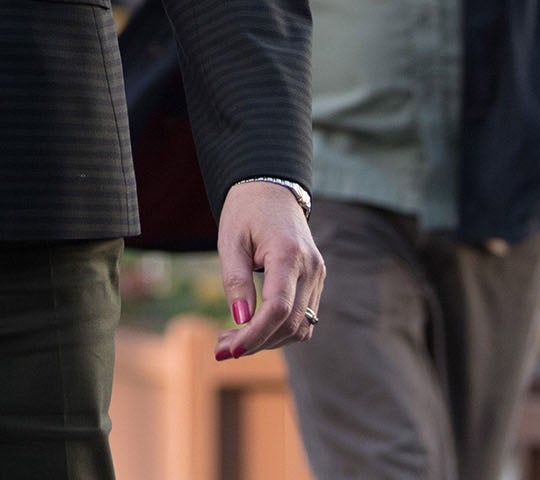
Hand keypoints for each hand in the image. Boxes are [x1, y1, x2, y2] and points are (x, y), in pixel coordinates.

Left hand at [214, 181, 324, 359]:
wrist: (271, 188)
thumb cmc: (245, 211)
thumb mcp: (230, 240)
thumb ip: (236, 280)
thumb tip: (240, 320)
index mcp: (288, 254)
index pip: (277, 308)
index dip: (255, 334)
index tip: (229, 350)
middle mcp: (311, 267)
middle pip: (290, 323)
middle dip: (256, 342)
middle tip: (221, 349)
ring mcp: (318, 275)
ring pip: (301, 326)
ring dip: (268, 340)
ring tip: (232, 339)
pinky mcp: (317, 280)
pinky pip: (304, 317)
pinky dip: (280, 330)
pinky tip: (254, 329)